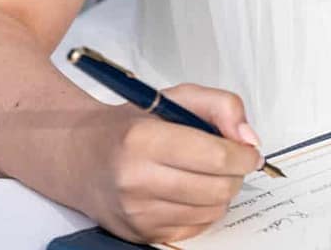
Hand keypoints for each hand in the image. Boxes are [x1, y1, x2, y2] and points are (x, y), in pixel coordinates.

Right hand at [82, 83, 263, 243]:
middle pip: (218, 188)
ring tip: (208, 174)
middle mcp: (136, 179)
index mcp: (144, 139)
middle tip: (232, 162)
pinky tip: (192, 191)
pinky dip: (204, 210)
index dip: (244, 155)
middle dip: (236, 174)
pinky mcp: (140, 233)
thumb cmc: (130, 126)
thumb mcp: (175, 97)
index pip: (215, 156)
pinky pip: (195, 228)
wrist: (81, 157)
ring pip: (211, 211)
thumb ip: (221, 106)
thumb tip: (248, 138)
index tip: (249, 151)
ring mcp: (137, 212)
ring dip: (222, 193)